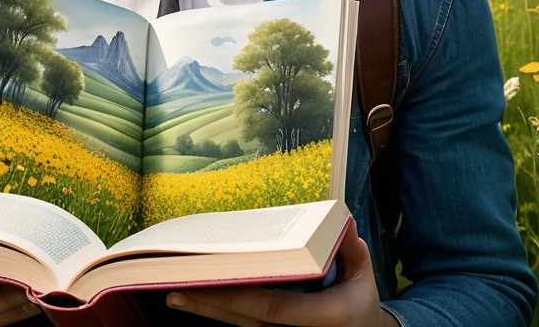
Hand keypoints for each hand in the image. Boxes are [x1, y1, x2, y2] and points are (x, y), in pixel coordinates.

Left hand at [164, 221, 396, 326]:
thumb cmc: (359, 302)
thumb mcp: (364, 276)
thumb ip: (352, 250)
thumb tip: (341, 223)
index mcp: (325, 317)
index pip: (273, 307)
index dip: (239, 295)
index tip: (213, 277)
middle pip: (246, 319)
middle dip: (209, 303)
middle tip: (174, 286)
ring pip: (239, 326)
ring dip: (206, 309)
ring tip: (174, 293)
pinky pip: (243, 326)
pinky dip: (219, 312)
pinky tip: (196, 297)